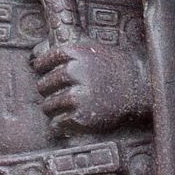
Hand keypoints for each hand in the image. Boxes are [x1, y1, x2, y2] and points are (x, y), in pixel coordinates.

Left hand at [30, 40, 149, 135]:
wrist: (140, 87)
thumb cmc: (113, 67)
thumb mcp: (91, 49)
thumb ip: (65, 51)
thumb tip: (34, 53)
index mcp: (75, 53)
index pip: (43, 62)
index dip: (45, 69)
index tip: (52, 74)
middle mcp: (75, 72)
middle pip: (43, 86)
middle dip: (50, 91)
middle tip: (67, 93)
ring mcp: (78, 95)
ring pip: (47, 106)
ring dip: (55, 109)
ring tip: (72, 106)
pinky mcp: (82, 116)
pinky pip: (56, 124)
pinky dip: (61, 125)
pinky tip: (74, 118)